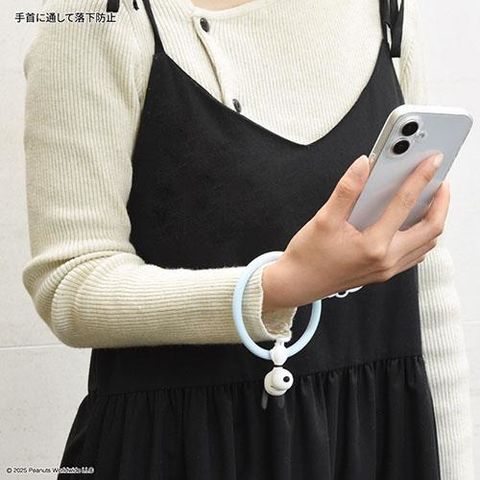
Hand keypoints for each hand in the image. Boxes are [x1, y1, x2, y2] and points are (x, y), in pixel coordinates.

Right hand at [262, 152, 449, 309]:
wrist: (298, 283)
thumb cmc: (308, 257)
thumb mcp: (323, 219)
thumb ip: (346, 190)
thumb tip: (362, 166)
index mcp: (373, 246)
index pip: (404, 205)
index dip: (421, 179)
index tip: (431, 163)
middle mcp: (386, 260)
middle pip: (431, 229)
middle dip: (441, 203)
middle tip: (440, 183)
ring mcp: (387, 269)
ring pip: (426, 244)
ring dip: (434, 220)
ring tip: (430, 201)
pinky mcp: (383, 273)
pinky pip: (414, 255)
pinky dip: (422, 237)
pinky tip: (411, 224)